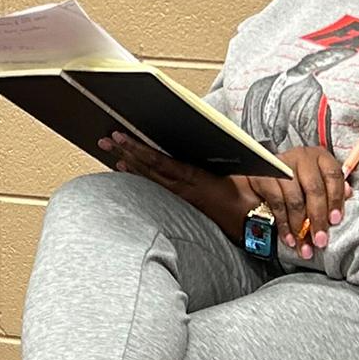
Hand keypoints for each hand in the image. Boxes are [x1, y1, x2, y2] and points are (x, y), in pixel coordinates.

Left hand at [101, 133, 249, 239]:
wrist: (253, 222)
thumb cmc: (247, 195)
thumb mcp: (232, 174)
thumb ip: (207, 163)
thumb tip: (190, 150)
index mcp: (194, 176)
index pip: (158, 161)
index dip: (137, 149)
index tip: (120, 136)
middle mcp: (184, 187)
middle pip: (147, 168)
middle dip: (124, 153)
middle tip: (104, 141)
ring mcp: (181, 196)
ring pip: (149, 178)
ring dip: (127, 164)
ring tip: (109, 153)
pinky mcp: (183, 202)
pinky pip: (155, 188)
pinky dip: (139, 177)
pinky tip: (125, 171)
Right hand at [242, 145, 347, 260]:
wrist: (264, 170)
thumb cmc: (298, 177)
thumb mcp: (319, 178)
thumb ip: (333, 187)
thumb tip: (348, 195)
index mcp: (320, 157)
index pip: (333, 176)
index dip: (336, 200)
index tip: (335, 220)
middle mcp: (302, 157)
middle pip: (314, 190)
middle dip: (318, 219)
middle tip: (320, 239)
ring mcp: (282, 165)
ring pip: (295, 200)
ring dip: (299, 226)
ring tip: (303, 243)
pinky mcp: (264, 177)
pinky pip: (277, 205)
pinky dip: (283, 225)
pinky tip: (289, 237)